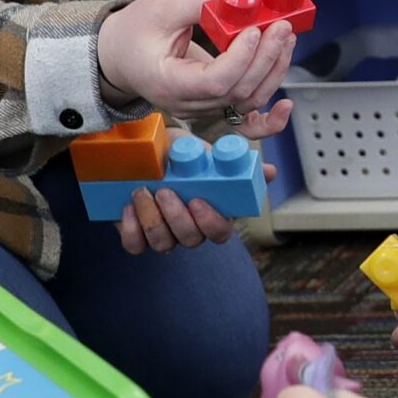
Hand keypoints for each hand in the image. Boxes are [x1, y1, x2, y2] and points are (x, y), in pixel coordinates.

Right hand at [95, 0, 299, 130]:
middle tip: (281, 25)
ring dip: (273, 70)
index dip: (240, 58)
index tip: (253, 30)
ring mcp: (203, 109)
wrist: (119, 57)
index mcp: (169, 84)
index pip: (214, 82)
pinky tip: (286, 106)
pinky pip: (244, 122)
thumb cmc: (133, 34)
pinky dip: (269, 120)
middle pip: (237, 91)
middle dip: (266, 57)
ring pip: (247, 100)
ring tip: (285, 37)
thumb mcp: (161, 9)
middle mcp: (189, 104)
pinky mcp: (214, 105)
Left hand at [113, 159, 278, 255]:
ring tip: (142, 190)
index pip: (219, 233)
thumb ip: (234, 165)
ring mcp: (164, 236)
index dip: (210, 222)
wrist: (147, 151)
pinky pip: (135, 246)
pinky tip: (128, 206)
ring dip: (151, 218)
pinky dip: (131, 229)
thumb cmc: (181, 156)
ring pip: (162, 243)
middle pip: (190, 239)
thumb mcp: (208, 155)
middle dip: (176, 217)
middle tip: (166, 191)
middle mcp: (190, 230)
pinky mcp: (138, 236)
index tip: (198, 201)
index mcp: (212, 214)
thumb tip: (269, 173)